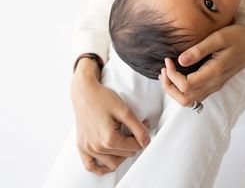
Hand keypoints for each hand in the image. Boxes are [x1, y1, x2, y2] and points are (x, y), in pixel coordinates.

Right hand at [71, 59, 150, 174]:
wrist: (84, 93)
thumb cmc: (103, 98)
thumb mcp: (124, 110)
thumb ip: (137, 127)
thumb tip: (146, 142)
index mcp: (109, 139)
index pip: (134, 147)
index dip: (142, 135)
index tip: (143, 123)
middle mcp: (97, 148)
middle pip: (124, 156)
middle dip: (132, 143)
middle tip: (133, 128)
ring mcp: (88, 149)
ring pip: (112, 164)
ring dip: (121, 155)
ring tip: (123, 140)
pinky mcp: (82, 148)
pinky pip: (91, 167)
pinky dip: (101, 167)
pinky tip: (109, 159)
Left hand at [159, 25, 244, 106]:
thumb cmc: (239, 37)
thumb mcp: (220, 37)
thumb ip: (200, 49)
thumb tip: (180, 60)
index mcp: (214, 72)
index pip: (186, 86)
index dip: (172, 75)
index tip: (169, 59)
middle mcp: (214, 84)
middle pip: (185, 99)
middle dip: (169, 87)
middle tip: (164, 69)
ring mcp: (215, 86)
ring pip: (189, 100)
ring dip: (174, 89)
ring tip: (168, 71)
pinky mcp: (215, 84)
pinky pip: (195, 95)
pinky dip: (182, 88)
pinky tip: (179, 73)